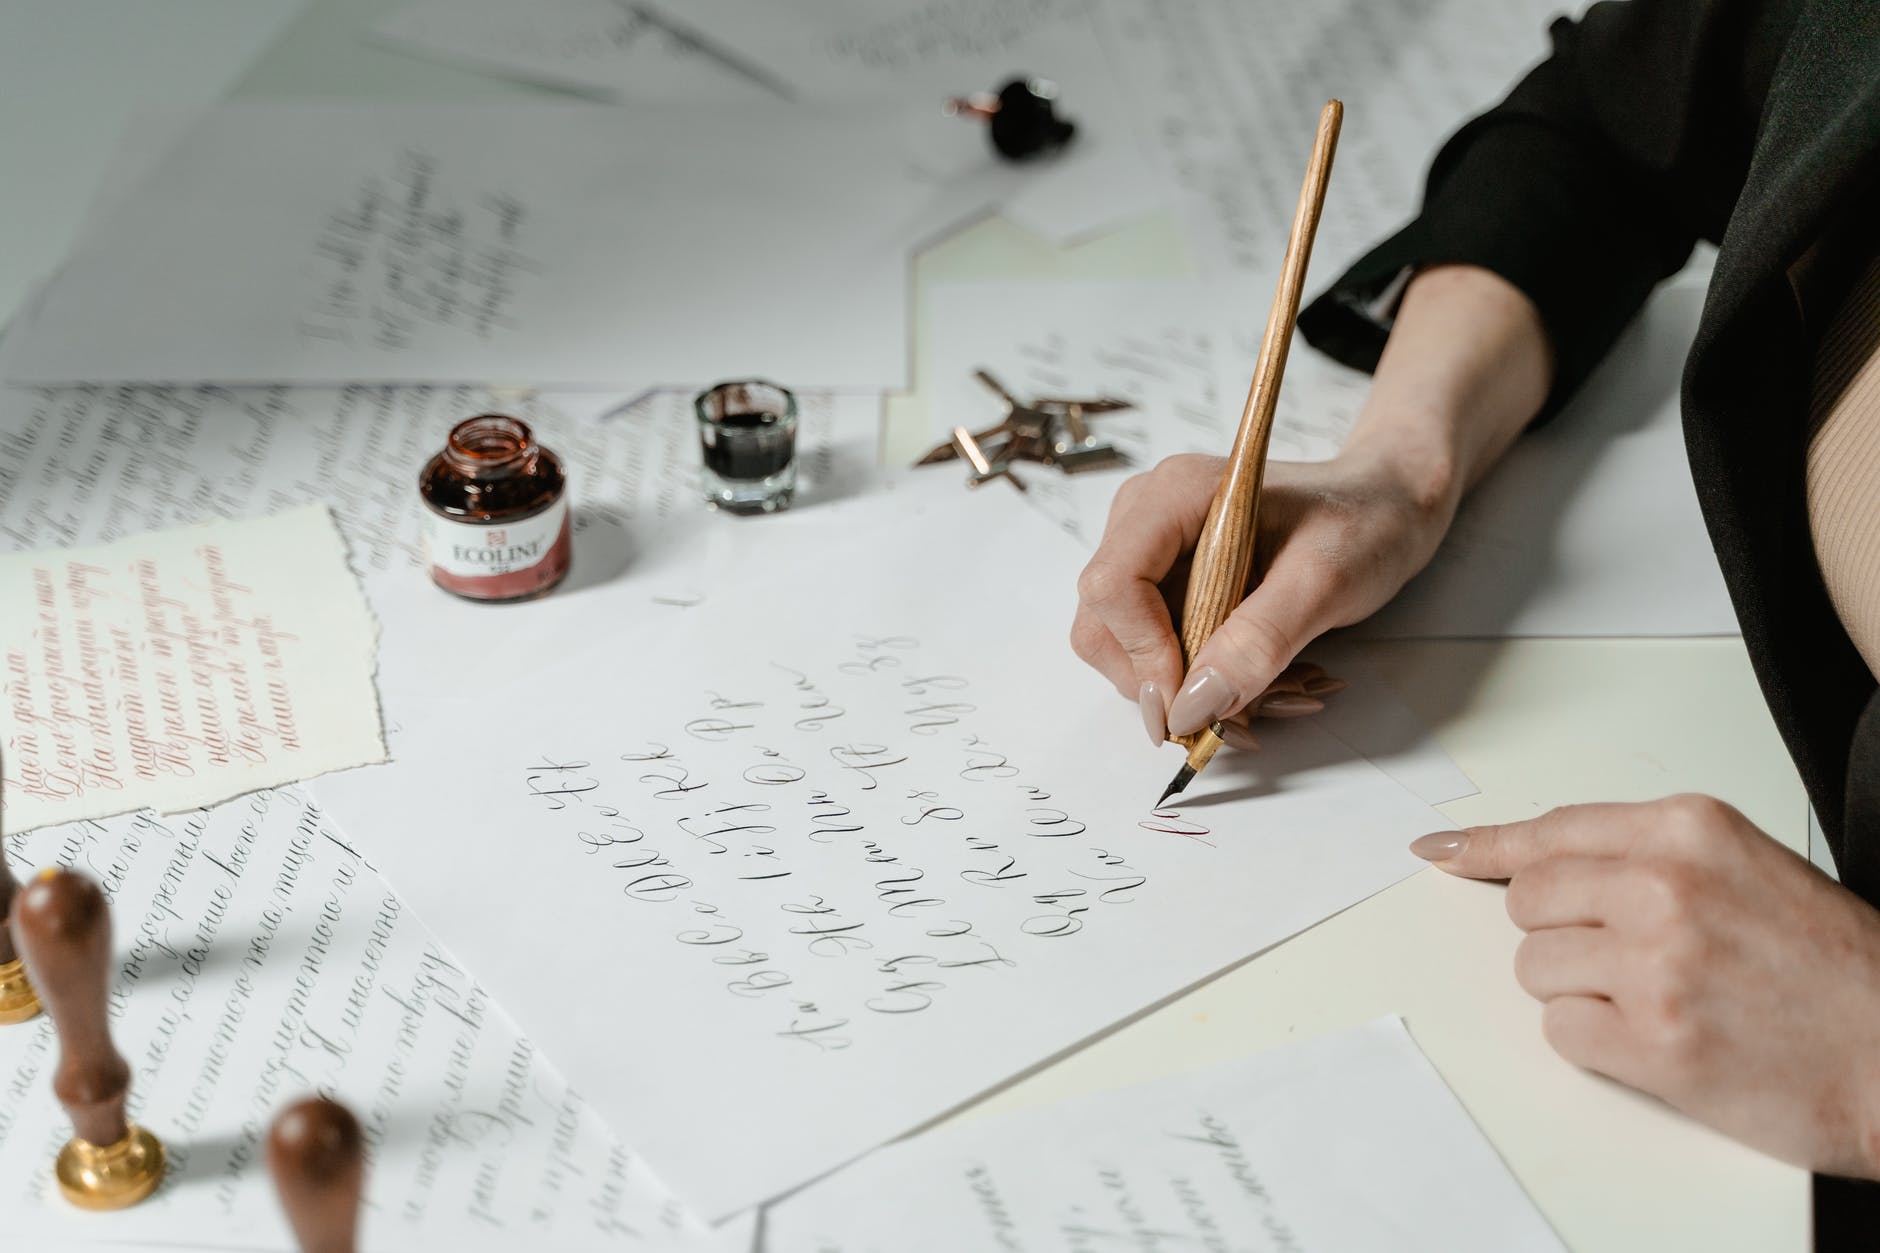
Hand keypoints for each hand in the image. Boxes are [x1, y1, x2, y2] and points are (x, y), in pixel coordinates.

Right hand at [1071, 444, 1457, 745]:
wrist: (1386, 507)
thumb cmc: (1363, 523)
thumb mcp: (1324, 582)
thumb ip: (1257, 642)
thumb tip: (1191, 707)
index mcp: (1172, 496)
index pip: (1111, 585)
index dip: (1142, 654)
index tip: (1193, 706)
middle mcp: (1144, 518)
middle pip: (1104, 625)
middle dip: (1161, 683)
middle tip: (1238, 715)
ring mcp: (1150, 553)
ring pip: (1123, 648)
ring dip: (1186, 690)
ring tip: (1266, 691)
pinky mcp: (1165, 584)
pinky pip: (1154, 651)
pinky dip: (1200, 680)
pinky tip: (1255, 678)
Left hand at [1415, 795, 1879, 1176]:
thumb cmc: (1836, 970)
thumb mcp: (1747, 869)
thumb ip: (1648, 855)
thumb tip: (1540, 863)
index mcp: (1689, 830)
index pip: (1550, 830)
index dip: (1486, 847)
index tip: (1441, 851)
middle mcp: (1665, 885)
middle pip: (1529, 900)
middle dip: (1558, 932)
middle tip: (1624, 958)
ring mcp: (1656, 964)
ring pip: (1534, 967)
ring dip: (1578, 990)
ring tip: (1659, 1000)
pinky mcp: (1654, 1041)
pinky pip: (1560, 1030)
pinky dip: (1594, 1041)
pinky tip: (1657, 1039)